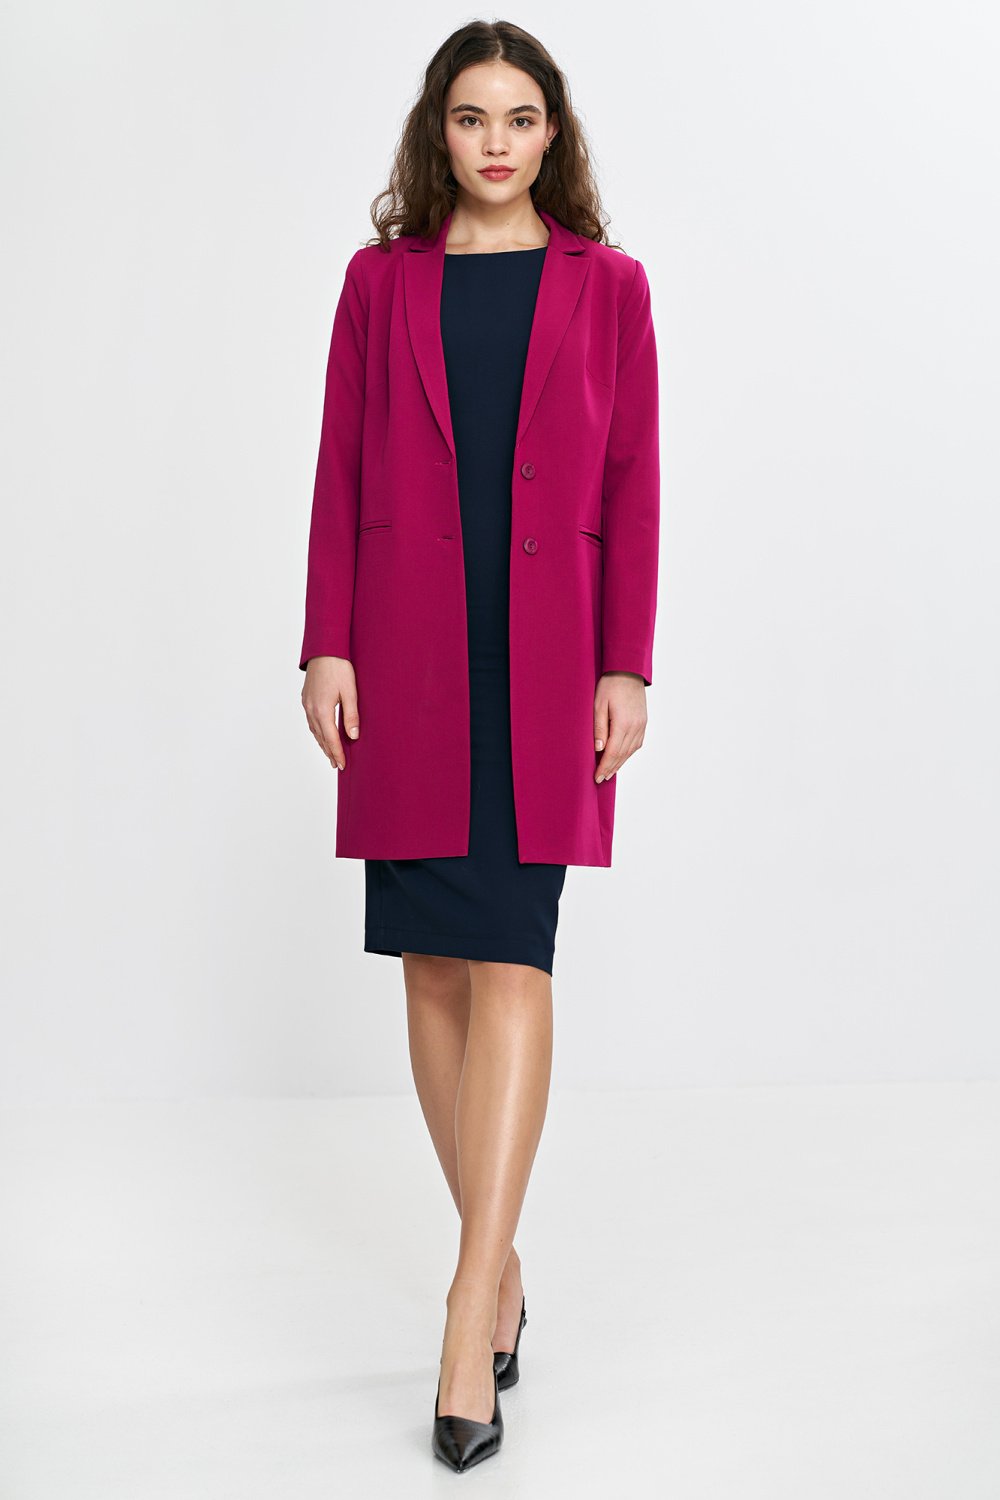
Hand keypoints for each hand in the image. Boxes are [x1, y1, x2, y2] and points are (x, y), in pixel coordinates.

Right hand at [301, 656, 358, 770]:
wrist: (324, 649)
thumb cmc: (339, 667)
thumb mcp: (350, 692)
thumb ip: (351, 715)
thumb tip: (353, 736)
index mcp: (322, 710)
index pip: (331, 739)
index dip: (337, 753)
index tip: (343, 765)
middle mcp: (311, 709)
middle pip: (320, 737)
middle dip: (329, 752)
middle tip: (337, 765)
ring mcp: (307, 704)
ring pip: (314, 730)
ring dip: (322, 743)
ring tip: (330, 753)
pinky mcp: (306, 698)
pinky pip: (311, 721)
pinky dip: (317, 731)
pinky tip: (321, 733)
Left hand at [593, 672, 646, 781]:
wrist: (628, 670)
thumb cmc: (610, 685)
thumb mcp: (598, 704)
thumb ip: (599, 728)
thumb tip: (599, 749)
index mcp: (623, 723)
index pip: (613, 752)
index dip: (604, 766)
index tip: (597, 777)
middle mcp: (635, 727)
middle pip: (622, 754)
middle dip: (611, 768)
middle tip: (601, 779)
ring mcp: (642, 725)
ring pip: (631, 751)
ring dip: (620, 763)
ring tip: (609, 772)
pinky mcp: (644, 722)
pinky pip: (637, 743)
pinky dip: (628, 753)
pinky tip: (622, 757)